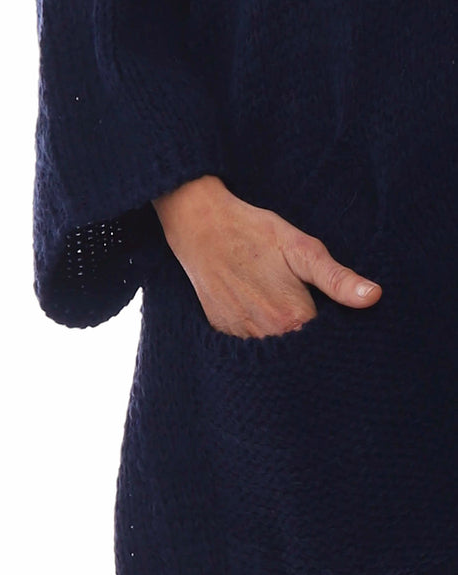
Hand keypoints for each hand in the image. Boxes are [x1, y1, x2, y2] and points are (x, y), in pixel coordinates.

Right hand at [152, 175, 381, 338]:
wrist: (200, 225)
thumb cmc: (255, 232)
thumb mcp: (301, 247)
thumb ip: (337, 278)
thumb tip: (374, 297)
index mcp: (291, 317)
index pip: (327, 342)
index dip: (336, 329)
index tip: (336, 315)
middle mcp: (265, 334)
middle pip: (301, 350)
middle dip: (310, 336)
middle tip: (305, 302)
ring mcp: (239, 335)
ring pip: (275, 349)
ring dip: (284, 335)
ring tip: (281, 302)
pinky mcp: (221, 330)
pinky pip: (250, 343)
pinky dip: (260, 332)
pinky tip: (261, 307)